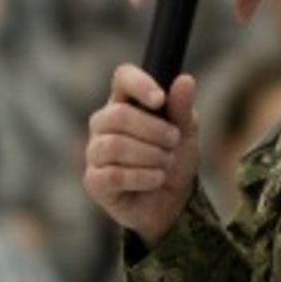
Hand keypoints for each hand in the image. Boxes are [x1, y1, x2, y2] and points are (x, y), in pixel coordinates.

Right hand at [84, 65, 199, 246]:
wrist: (171, 203)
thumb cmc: (173, 160)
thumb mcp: (186, 133)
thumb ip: (182, 108)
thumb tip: (185, 80)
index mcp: (125, 102)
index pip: (122, 78)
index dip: (139, 84)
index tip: (159, 100)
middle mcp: (104, 124)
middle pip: (118, 114)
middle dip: (153, 130)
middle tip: (173, 142)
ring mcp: (95, 152)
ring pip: (114, 145)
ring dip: (149, 155)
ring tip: (165, 163)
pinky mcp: (94, 181)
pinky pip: (113, 174)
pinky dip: (142, 177)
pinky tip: (155, 179)